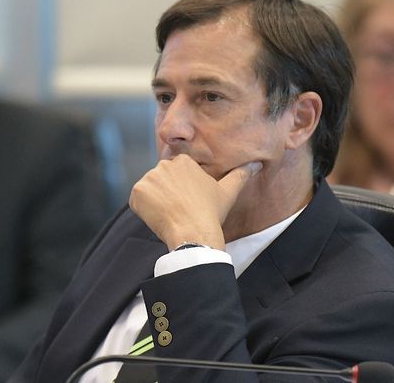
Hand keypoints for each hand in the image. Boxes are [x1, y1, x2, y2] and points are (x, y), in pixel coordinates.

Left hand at [129, 155, 261, 250]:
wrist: (194, 232)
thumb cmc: (211, 213)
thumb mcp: (228, 192)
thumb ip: (240, 175)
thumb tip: (256, 164)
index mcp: (183, 161)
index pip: (176, 175)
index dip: (181, 191)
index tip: (188, 204)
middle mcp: (164, 165)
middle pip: (161, 181)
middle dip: (167, 195)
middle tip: (179, 211)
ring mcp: (149, 178)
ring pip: (149, 191)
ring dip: (155, 202)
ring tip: (170, 215)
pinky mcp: (137, 192)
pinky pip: (137, 201)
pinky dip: (144, 210)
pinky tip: (158, 218)